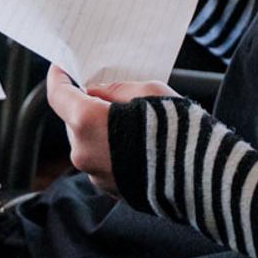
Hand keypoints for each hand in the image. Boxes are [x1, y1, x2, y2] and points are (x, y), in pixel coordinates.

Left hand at [45, 63, 176, 196]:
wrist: (199, 176)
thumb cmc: (176, 129)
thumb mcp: (148, 90)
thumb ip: (116, 90)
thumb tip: (98, 93)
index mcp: (87, 122)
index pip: (58, 96)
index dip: (58, 78)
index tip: (61, 67)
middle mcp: (84, 152)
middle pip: (72, 121)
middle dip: (86, 106)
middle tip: (109, 94)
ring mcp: (95, 175)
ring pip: (87, 142)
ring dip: (100, 130)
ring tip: (132, 122)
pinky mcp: (109, 190)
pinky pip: (101, 162)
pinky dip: (111, 150)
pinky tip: (138, 144)